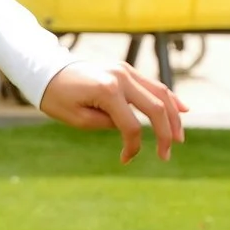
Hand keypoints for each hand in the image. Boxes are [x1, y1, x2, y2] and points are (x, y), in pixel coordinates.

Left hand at [37, 60, 186, 162]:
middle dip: (165, 133)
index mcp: (107, 91)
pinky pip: (153, 84)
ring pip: (160, 93)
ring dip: (174, 116)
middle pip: (156, 107)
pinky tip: (183, 110)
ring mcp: (125, 70)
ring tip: (179, 138)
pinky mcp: (125, 69)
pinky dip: (168, 97)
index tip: (125, 160)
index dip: (132, 146)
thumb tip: (131, 127)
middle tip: (167, 154)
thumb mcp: (77, 118)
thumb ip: (108, 124)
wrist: (46, 70)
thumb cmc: (56, 97)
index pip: (131, 125)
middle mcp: (121, 77)